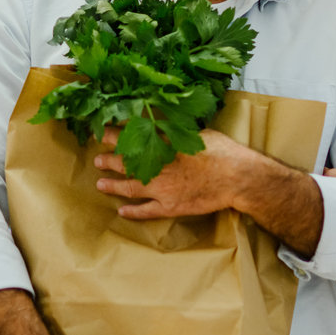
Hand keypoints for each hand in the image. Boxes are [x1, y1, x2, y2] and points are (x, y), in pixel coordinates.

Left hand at [94, 126, 256, 219]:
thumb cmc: (223, 151)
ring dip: (113, 185)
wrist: (237, 177)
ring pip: (130, 188)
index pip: (132, 138)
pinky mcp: (171, 207)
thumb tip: (162, 122)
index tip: (102, 132)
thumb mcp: (198, 131)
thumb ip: (176, 130)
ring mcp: (162, 189)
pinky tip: (122, 211)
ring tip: (100, 184)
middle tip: (98, 159)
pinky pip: (146, 212)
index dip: (114, 135)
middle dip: (109, 160)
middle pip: (126, 163)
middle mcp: (158, 167)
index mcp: (164, 146)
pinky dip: (133, 212)